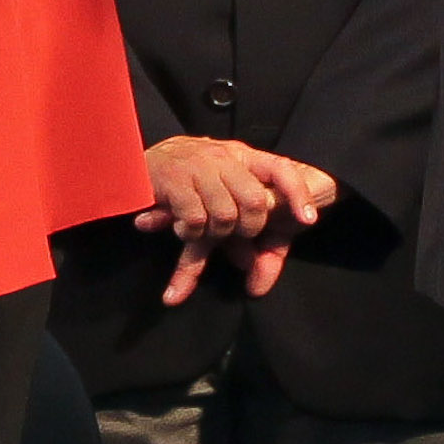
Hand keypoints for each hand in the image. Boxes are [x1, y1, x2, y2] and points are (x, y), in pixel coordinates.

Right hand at [133, 135, 337, 304]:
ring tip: (202, 231)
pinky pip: (195, 219)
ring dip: (216, 234)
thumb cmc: (189, 184)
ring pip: (225, 214)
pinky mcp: (173, 179)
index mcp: (244, 158)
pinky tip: (183, 230)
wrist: (136, 158)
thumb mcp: (225, 205)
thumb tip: (257, 285)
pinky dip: (192, 233)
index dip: (297, 193)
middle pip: (254, 202)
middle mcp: (224, 158)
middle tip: (231, 235)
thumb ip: (250, 241)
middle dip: (247, 229)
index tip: (307, 221)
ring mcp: (198, 166)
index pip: (281, 169)